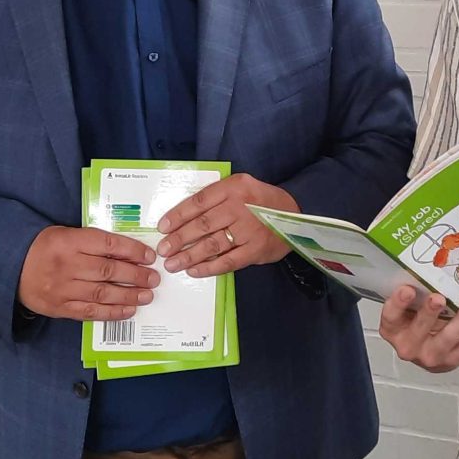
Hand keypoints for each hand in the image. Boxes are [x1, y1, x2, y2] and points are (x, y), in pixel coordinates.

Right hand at [18, 226, 159, 320]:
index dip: (132, 250)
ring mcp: (63, 289)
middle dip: (136, 275)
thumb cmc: (46, 248)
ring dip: (129, 295)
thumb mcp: (67, 234)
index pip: (108, 244)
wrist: (12, 267)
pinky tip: (128, 310)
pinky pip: (90, 312)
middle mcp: (67, 265)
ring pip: (102, 293)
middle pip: (108, 270)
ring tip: (147, 295)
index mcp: (69, 241)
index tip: (150, 256)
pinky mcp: (60, 308)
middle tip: (154, 278)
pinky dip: (111, 312)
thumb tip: (129, 252)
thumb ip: (94, 242)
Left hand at [156, 173, 297, 277]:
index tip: (162, 227)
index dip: (178, 215)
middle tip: (163, 250)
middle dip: (178, 239)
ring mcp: (249, 230)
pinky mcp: (255, 250)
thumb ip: (217, 198)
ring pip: (212, 244)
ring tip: (173, 264)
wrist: (295, 215)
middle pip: (202, 224)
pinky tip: (194, 271)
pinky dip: (209, 267)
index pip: (199, 201)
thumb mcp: (241, 187)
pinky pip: (227, 261)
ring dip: (189, 256)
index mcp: (234, 187)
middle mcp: (241, 207)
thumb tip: (182, 217)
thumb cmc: (261, 201)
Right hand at [379, 287, 458, 372]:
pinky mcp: (454, 359)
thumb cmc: (415, 319)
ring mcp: (432, 355)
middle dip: (430, 313)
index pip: (391, 316)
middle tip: (439, 298)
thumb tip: (432, 262)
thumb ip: (415, 291)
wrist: (424, 350)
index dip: (398, 303)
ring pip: (448, 339)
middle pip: (419, 330)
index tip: (407, 289)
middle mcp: (410, 345)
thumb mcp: (408, 306)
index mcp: (393, 329)